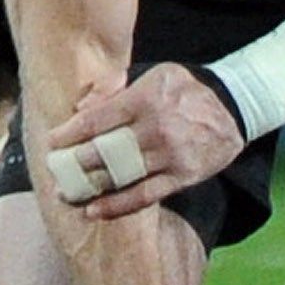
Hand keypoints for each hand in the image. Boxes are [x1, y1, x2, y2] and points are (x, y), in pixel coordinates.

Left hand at [47, 63, 243, 220]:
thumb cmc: (182, 89)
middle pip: (106, 151)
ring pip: (122, 176)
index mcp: (143, 100)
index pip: (97, 120)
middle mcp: (155, 130)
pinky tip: (95, 211)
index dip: (70, 134)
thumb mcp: (152, 74)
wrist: (233, 107)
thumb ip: (115, 86)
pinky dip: (119, 206)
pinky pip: (146, 196)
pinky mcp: (183, 177)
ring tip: (66, 195)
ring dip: (91, 188)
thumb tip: (81, 106)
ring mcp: (170, 156)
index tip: (51, 143)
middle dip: (75, 164)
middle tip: (54, 172)